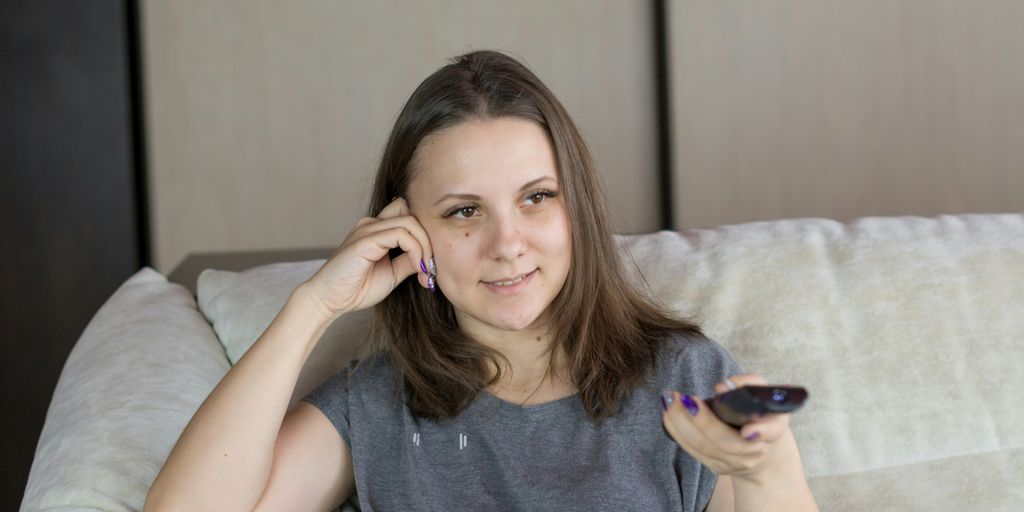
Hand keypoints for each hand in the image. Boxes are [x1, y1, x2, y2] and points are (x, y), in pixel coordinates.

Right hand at [302, 197, 433, 318]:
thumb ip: (409, 261)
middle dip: (429, 240)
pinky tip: (417, 268)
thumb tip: (430, 258)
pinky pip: (400, 234)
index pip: (409, 215)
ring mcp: (367, 229)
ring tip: (425, 270)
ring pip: (410, 222)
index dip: (425, 236)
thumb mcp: (392, 274)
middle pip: (412, 214)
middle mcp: (372, 224)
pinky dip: (415, 250)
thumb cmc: (356, 289)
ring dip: (424, 247)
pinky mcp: (365, 240)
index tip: (430, 266)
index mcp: (377, 230)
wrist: (329, 300)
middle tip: (431, 268)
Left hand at [661, 373, 792, 478]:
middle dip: (703, 421)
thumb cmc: (761, 414)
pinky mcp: (717, 467)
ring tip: (670, 400)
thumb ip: (749, 384)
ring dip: (681, 423)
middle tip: (683, 398)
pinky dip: (677, 431)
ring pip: (705, 447)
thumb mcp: (764, 394)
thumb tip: (722, 388)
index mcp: (773, 430)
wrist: (763, 450)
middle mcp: (755, 452)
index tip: (747, 430)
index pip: (770, 432)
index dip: (760, 432)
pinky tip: (667, 413)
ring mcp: (735, 463)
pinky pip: (693, 451)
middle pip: (727, 442)